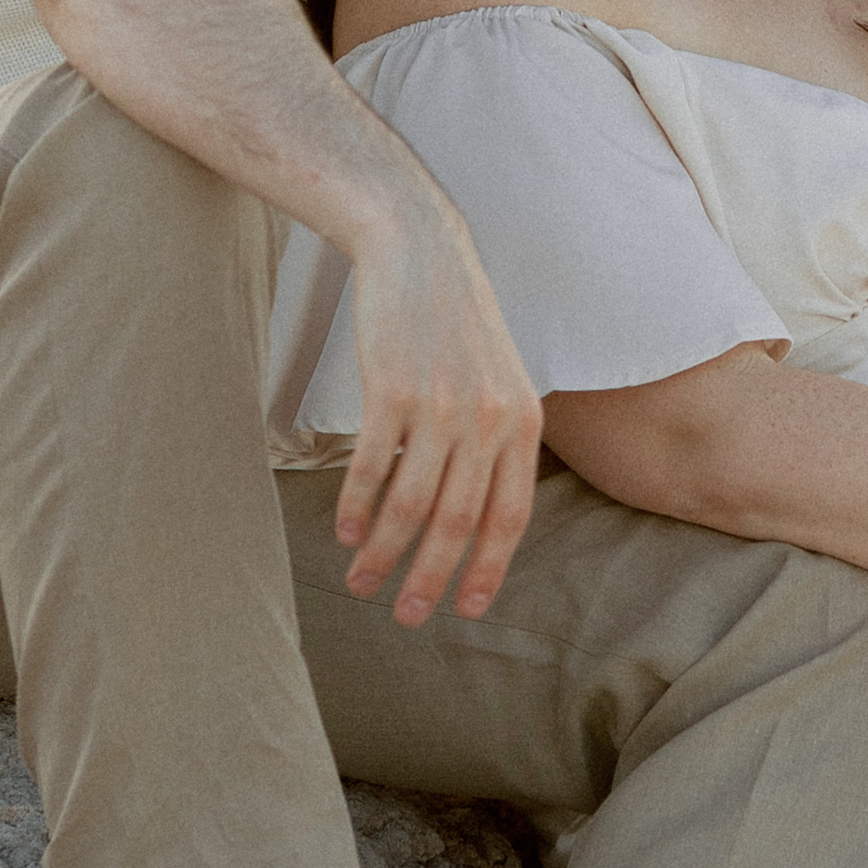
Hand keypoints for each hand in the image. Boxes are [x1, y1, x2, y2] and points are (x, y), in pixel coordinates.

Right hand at [331, 201, 540, 625]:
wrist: (419, 251)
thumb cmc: (456, 322)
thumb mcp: (500, 378)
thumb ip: (498, 440)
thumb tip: (482, 515)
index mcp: (523, 422)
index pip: (511, 516)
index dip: (487, 569)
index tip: (466, 609)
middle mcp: (487, 419)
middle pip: (458, 522)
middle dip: (430, 579)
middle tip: (406, 616)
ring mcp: (439, 405)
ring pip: (410, 505)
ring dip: (382, 552)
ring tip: (361, 582)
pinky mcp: (391, 390)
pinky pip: (372, 467)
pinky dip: (355, 507)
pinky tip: (344, 532)